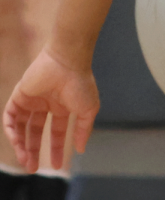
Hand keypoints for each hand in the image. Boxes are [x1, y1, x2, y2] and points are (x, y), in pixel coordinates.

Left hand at [3, 48, 98, 170]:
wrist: (67, 62)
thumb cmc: (81, 83)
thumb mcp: (88, 110)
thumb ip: (83, 130)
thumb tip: (80, 149)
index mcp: (63, 107)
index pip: (56, 131)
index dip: (56, 148)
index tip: (57, 165)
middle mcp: (46, 104)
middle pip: (34, 132)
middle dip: (33, 150)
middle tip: (32, 167)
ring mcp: (31, 100)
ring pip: (21, 127)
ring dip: (20, 144)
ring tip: (24, 159)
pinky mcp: (19, 95)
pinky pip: (10, 116)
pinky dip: (10, 130)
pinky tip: (15, 141)